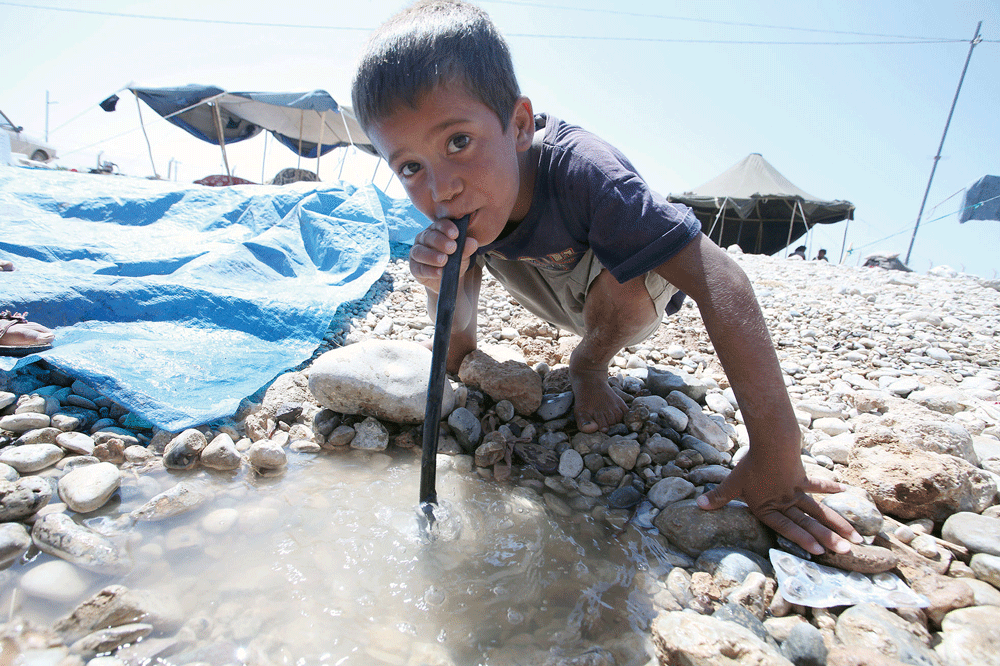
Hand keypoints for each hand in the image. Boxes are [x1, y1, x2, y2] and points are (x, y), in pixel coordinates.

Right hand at [409, 218, 477, 293]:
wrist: (446, 279)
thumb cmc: (454, 260)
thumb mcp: (463, 255)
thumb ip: (466, 249)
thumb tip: (472, 242)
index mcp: (437, 230)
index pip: (440, 224)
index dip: (447, 227)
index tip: (456, 234)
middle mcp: (424, 238)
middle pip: (429, 237)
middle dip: (440, 241)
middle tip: (452, 248)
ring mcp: (417, 252)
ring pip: (419, 252)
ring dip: (432, 256)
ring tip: (444, 260)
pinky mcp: (414, 267)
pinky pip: (419, 268)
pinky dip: (429, 271)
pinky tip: (439, 272)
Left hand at [696, 449, 862, 554]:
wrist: (772, 445)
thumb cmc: (751, 466)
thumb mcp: (733, 484)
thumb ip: (719, 497)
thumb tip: (699, 505)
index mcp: (770, 508)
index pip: (787, 528)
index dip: (803, 540)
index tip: (819, 552)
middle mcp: (786, 502)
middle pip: (809, 523)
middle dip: (829, 538)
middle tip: (847, 551)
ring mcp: (796, 491)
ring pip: (819, 511)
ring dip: (837, 523)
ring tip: (855, 536)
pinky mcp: (801, 478)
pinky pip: (816, 484)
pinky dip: (828, 487)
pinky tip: (844, 491)